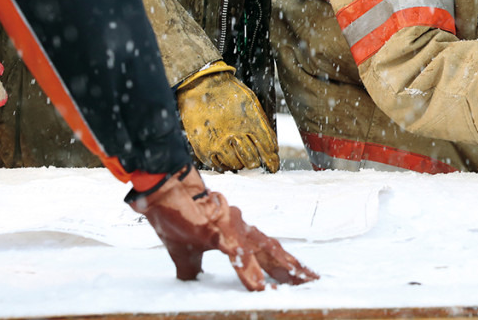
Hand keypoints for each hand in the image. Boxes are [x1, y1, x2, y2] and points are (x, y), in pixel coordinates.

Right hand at [128, 164, 317, 289]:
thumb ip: (193, 269)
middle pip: (272, 252)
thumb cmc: (176, 217)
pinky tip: (256, 285)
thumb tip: (190, 283)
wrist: (164, 191)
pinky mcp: (213, 231)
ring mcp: (229, 229)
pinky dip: (247, 270)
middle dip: (292, 268)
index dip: (285, 266)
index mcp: (237, 234)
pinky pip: (234, 253)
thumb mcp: (186, 253)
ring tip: (294, 286)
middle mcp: (240, 229)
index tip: (303, 280)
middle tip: (313, 282)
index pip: (267, 253)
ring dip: (277, 269)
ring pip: (260, 251)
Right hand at [176, 62, 279, 171]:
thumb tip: (272, 147)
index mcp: (250, 122)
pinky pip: (217, 166)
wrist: (200, 85)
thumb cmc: (228, 93)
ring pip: (235, 165)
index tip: (272, 165)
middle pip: (251, 160)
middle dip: (255, 162)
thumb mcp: (251, 102)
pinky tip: (225, 157)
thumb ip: (262, 124)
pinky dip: (223, 164)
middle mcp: (234, 134)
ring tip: (236, 154)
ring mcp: (217, 143)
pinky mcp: (203, 148)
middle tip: (253, 160)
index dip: (271, 160)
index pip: (266, 148)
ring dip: (239, 162)